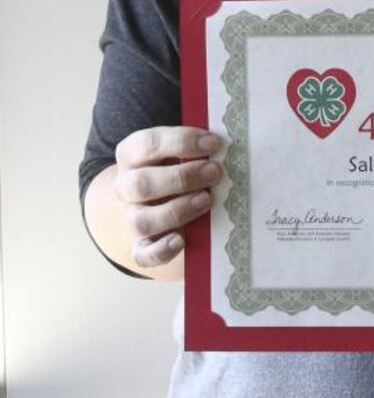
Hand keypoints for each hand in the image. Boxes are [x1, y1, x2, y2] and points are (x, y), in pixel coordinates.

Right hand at [113, 125, 222, 270]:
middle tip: (214, 172)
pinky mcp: (140, 244)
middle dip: (182, 178)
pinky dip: (161, 250)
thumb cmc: (177, 163)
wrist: (159, 195)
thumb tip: (224, 147)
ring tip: (207, 199)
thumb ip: (195, 148)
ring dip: (177, 211)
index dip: (181, 142)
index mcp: (131, 154)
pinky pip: (143, 255)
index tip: (212, 143)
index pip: (148, 144)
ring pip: (142, 221)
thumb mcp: (181, 149)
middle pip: (142, 184)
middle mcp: (126, 186)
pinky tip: (181, 240)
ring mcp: (131, 217)